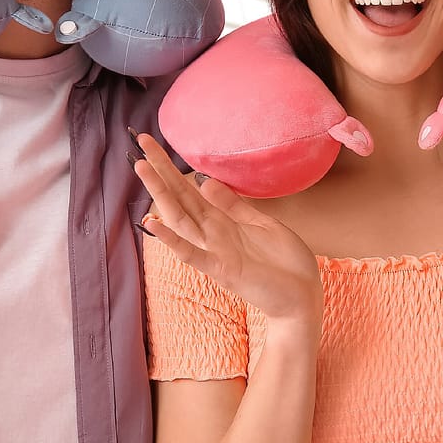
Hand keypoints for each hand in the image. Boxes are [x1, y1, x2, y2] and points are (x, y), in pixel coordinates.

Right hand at [131, 133, 323, 335]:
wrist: (302, 300)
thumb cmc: (285, 265)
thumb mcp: (262, 224)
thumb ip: (234, 205)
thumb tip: (205, 180)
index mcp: (222, 222)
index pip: (189, 189)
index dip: (171, 167)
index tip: (153, 143)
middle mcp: (212, 234)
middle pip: (179, 197)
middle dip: (160, 171)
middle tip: (140, 142)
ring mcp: (215, 251)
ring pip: (180, 218)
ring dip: (160, 194)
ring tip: (142, 168)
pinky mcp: (223, 269)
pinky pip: (192, 253)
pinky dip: (171, 239)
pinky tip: (153, 222)